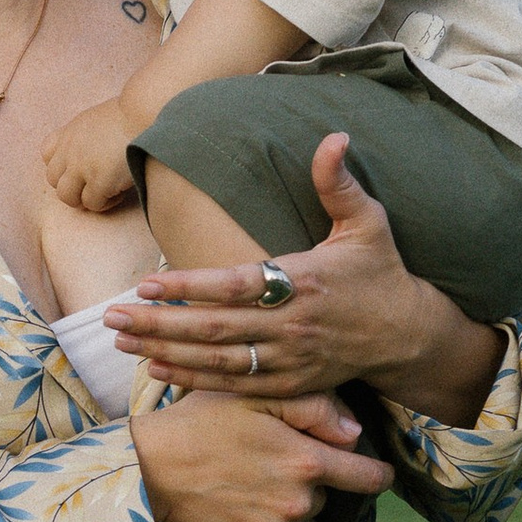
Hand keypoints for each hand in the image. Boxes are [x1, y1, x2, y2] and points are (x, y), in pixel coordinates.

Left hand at [41, 96, 138, 213]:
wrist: (148, 111)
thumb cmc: (135, 113)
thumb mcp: (101, 117)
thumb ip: (90, 135)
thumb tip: (97, 151)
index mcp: (71, 131)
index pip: (46, 154)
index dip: (61, 165)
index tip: (80, 167)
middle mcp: (71, 149)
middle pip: (53, 179)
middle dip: (72, 185)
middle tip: (95, 184)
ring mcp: (82, 166)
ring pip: (67, 197)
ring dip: (85, 199)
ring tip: (107, 192)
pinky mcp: (99, 181)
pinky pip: (92, 204)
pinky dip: (105, 203)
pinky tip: (121, 192)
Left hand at [105, 131, 505, 426]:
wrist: (410, 337)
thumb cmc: (382, 273)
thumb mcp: (367, 222)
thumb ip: (339, 183)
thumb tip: (334, 136)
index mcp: (304, 282)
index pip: (235, 285)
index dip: (189, 286)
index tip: (147, 283)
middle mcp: (292, 326)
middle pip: (214, 328)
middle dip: (158, 324)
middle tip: (112, 317)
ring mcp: (289, 360)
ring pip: (217, 360)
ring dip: (165, 351)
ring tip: (122, 341)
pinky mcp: (289, 385)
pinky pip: (234, 385)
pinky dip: (194, 379)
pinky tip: (157, 369)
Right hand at [131, 389, 391, 521]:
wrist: (146, 466)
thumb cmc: (201, 420)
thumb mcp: (257, 396)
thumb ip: (315, 408)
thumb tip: (355, 433)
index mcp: (307, 462)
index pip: (368, 477)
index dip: (376, 473)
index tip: (378, 473)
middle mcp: (297, 504)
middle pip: (323, 496)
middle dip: (306, 480)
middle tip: (265, 461)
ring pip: (295, 520)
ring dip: (280, 506)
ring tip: (241, 482)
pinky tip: (229, 507)